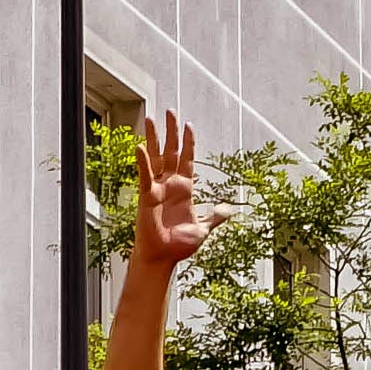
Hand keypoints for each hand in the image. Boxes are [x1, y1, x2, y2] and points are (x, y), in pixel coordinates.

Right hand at [131, 109, 204, 273]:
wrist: (164, 257)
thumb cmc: (179, 245)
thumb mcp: (204, 228)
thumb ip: (216, 216)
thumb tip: (230, 209)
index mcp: (184, 189)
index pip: (187, 159)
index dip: (189, 142)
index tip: (189, 125)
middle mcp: (170, 184)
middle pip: (170, 151)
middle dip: (170, 132)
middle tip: (169, 112)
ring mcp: (157, 188)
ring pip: (155, 157)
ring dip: (153, 138)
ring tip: (151, 119)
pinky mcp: (147, 196)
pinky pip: (145, 175)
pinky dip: (143, 162)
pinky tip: (140, 147)